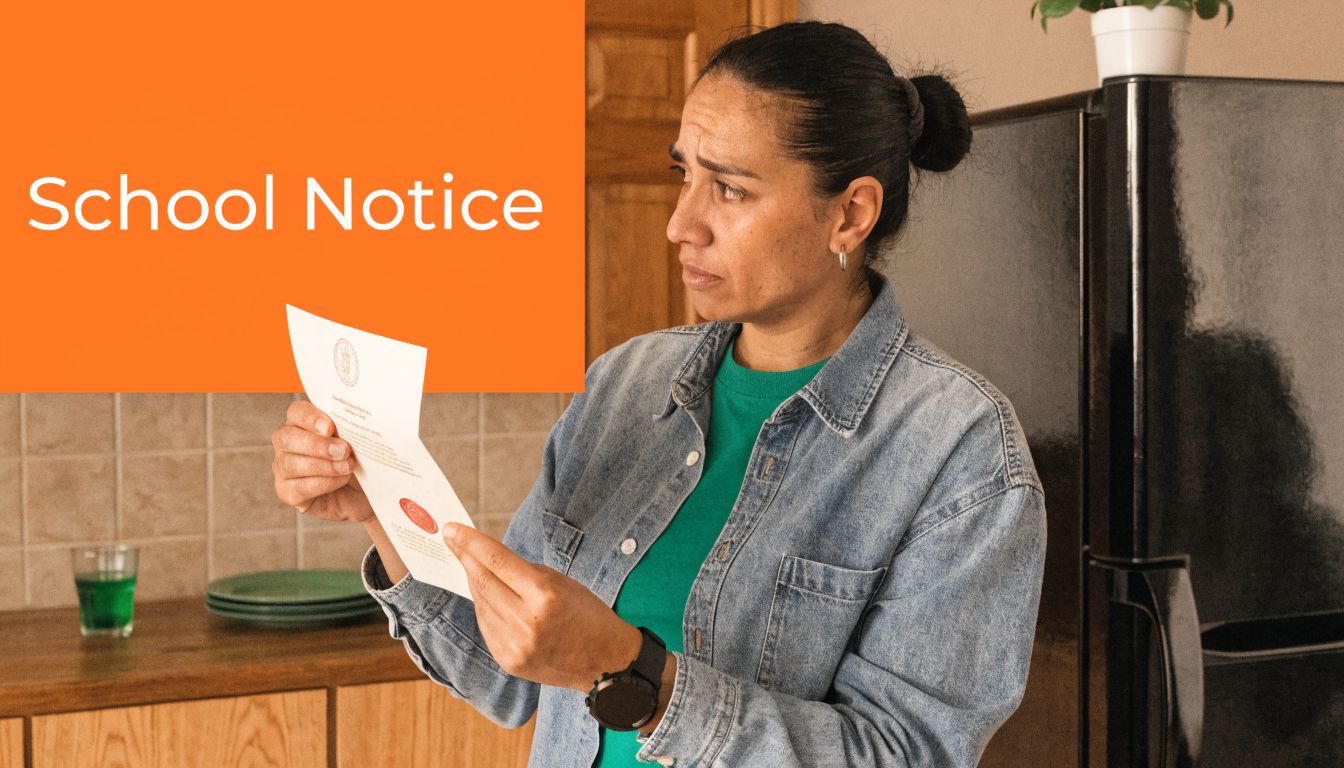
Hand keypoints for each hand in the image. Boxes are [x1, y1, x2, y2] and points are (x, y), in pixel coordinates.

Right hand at [271, 400, 373, 522]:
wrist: (364, 494)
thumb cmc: (359, 462)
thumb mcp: (358, 442)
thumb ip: (350, 429)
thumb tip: (355, 423)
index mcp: (302, 423)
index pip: (296, 411)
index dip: (309, 417)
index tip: (330, 427)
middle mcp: (287, 444)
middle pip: (286, 437)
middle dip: (316, 444)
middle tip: (344, 450)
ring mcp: (284, 469)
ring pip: (290, 464)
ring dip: (323, 466)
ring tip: (347, 467)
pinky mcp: (288, 493)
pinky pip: (299, 487)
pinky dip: (323, 483)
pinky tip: (342, 480)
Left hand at [442, 523, 641, 692]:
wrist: (606, 664)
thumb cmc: (589, 615)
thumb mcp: (563, 583)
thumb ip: (525, 572)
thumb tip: (489, 560)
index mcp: (545, 595)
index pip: (497, 560)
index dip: (470, 542)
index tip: (451, 529)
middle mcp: (526, 621)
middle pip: (483, 581)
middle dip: (464, 557)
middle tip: (451, 539)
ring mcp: (515, 645)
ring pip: (481, 603)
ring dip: (473, 581)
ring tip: (469, 565)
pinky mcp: (508, 660)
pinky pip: (486, 625)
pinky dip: (483, 606)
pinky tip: (484, 594)